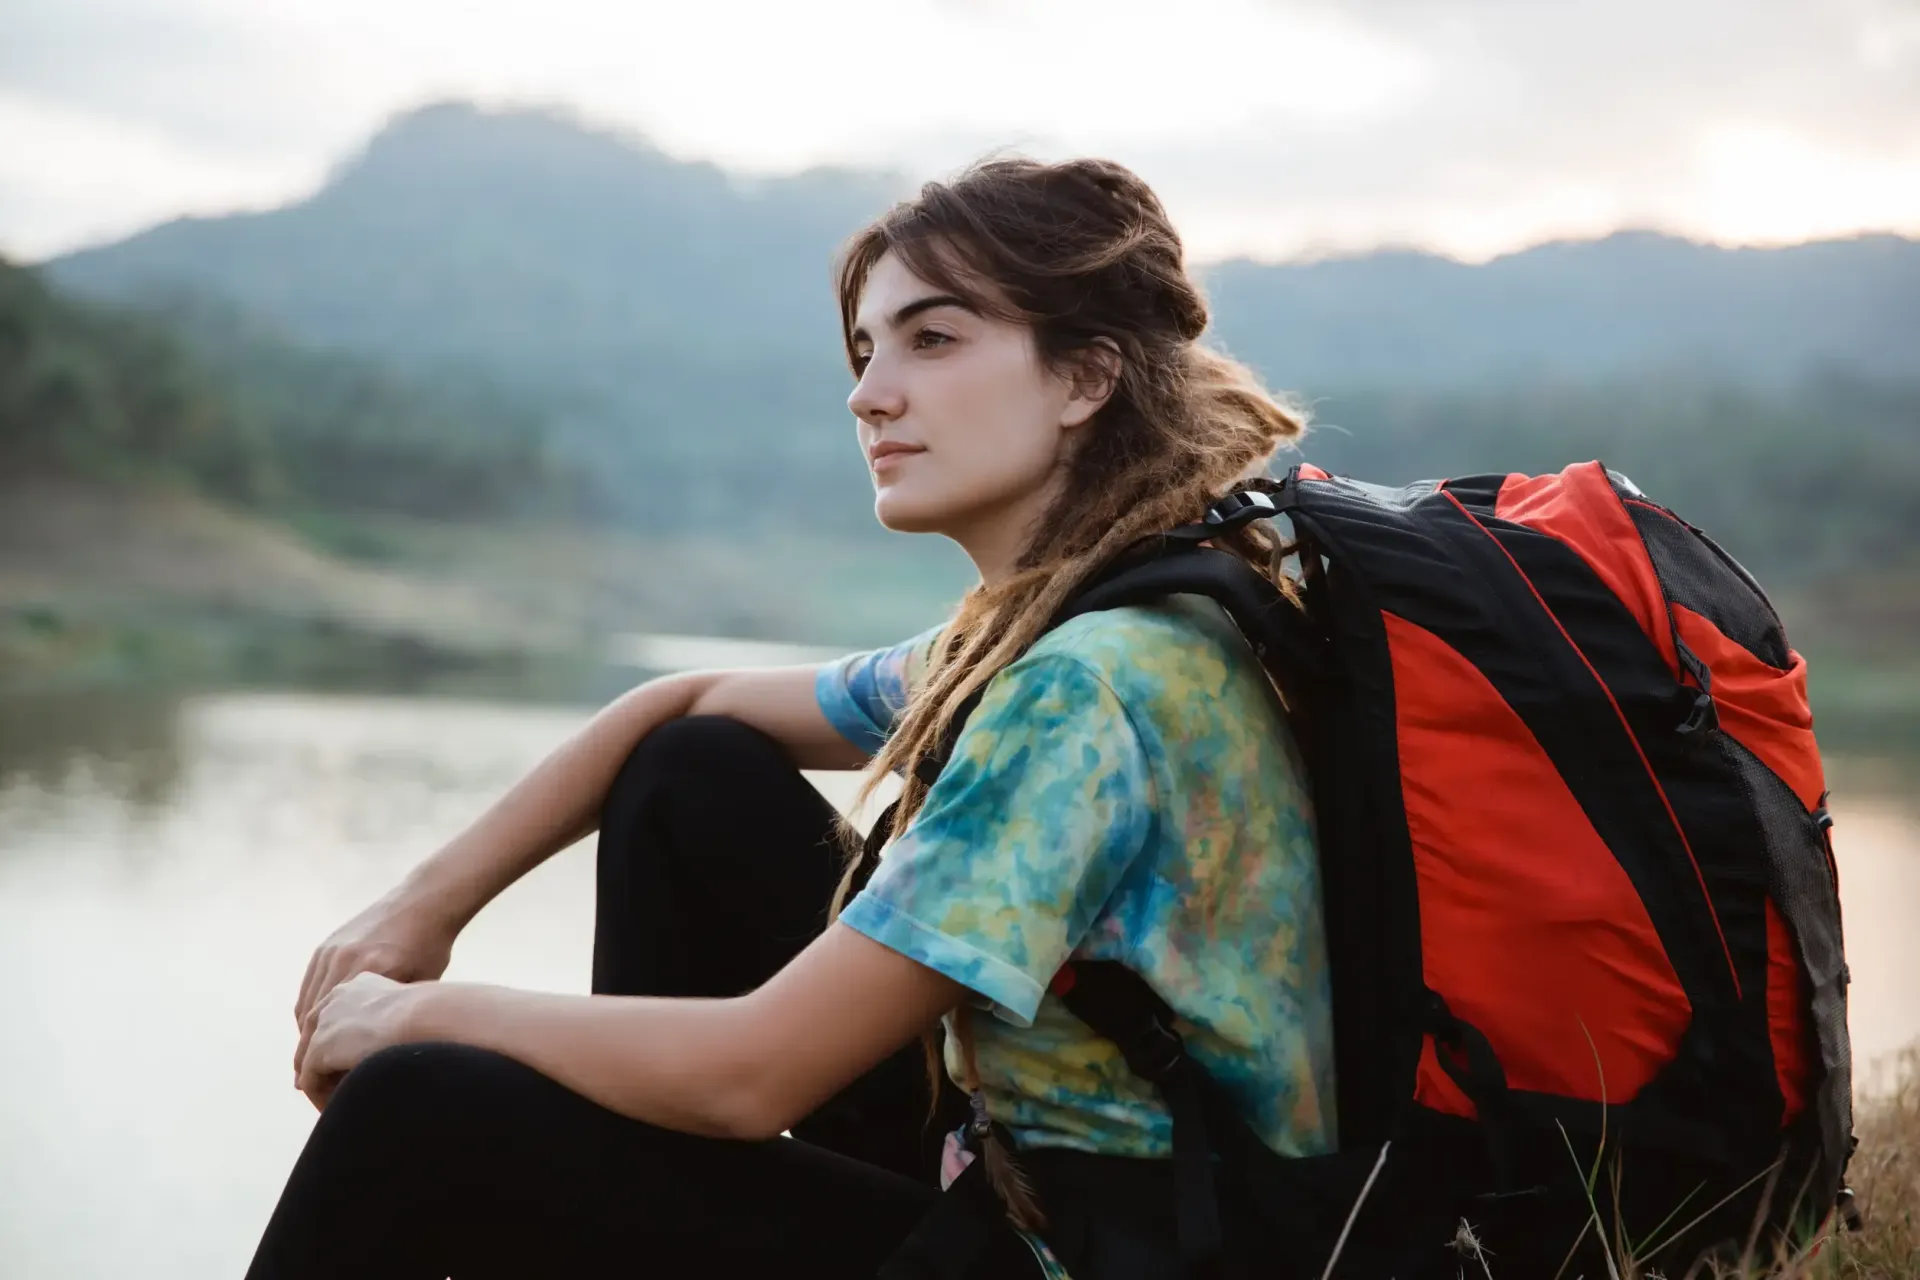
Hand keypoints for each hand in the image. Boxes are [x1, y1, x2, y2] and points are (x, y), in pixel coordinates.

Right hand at [293, 891, 456, 1087]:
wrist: (424, 900)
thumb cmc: (433, 946)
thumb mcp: (421, 984)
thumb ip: (395, 1016)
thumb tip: (378, 1058)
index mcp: (370, 971)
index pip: (332, 1027)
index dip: (320, 1063)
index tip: (319, 1088)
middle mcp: (343, 960)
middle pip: (310, 1021)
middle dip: (306, 1055)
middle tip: (308, 1082)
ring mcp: (331, 951)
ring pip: (305, 1005)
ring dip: (305, 1035)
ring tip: (310, 1061)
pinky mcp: (326, 945)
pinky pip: (309, 986)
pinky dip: (308, 1011)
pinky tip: (315, 1029)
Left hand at [295, 973, 423, 1107]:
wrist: (426, 1017)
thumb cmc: (433, 1016)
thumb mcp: (410, 1011)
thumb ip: (395, 1023)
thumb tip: (398, 1044)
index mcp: (357, 987)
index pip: (336, 1021)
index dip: (340, 1048)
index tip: (352, 1071)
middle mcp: (334, 999)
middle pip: (317, 1039)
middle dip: (324, 1067)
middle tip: (339, 1093)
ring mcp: (324, 1023)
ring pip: (312, 1063)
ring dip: (325, 1085)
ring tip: (346, 1106)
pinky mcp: (319, 1049)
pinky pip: (311, 1082)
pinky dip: (322, 1098)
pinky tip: (344, 1109)